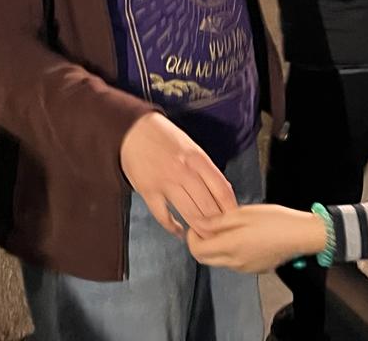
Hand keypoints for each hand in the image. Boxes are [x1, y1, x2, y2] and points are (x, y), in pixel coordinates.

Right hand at [120, 113, 237, 238]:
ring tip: (205, 238)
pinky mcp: (148, 191)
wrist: (132, 129)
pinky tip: (179, 231)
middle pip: (208, 207)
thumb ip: (205, 169)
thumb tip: (221, 192)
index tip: (234, 220)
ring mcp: (166, 182)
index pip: (222, 190)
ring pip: (190, 214)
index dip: (231, 209)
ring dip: (199, 229)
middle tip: (222, 235)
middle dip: (217, 225)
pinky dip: (172, 227)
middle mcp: (184, 171)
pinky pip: (163, 216)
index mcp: (198, 159)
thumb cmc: (163, 136)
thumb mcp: (191, 146)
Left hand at [187, 205, 326, 272]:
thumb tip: (199, 225)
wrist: (301, 235)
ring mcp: (245, 268)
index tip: (197, 224)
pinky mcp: (255, 269)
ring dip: (216, 248)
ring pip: (220, 261)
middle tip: (209, 227)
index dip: (192, 237)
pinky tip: (243, 237)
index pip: (197, 250)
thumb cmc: (274, 220)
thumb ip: (218, 221)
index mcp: (230, 247)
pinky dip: (230, 252)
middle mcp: (235, 262)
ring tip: (228, 229)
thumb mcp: (243, 213)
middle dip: (201, 243)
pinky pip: (234, 263)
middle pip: (206, 259)